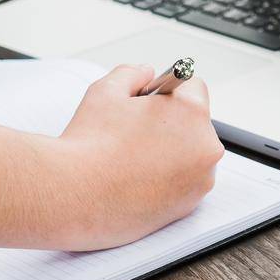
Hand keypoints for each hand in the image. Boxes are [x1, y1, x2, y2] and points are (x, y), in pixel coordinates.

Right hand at [49, 64, 224, 249]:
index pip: (193, 87)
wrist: (74, 197)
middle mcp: (205, 147)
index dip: (167, 90)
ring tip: (134, 158)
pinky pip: (184, 183)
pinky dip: (167, 180)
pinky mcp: (188, 206)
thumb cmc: (90, 143)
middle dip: (170, 122)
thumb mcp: (106, 90)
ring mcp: (200, 180)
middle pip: (194, 123)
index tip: (149, 101)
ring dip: (171, 152)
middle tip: (135, 131)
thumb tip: (145, 73)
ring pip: (190, 155)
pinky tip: (137, 179)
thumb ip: (132, 73)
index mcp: (192, 112)